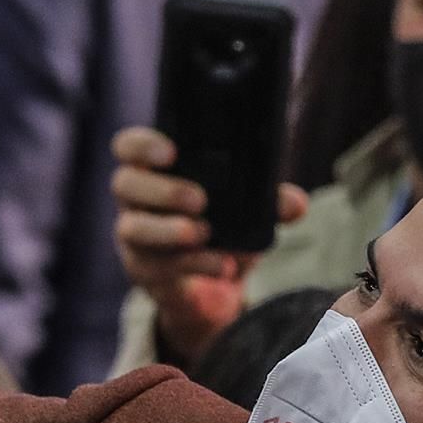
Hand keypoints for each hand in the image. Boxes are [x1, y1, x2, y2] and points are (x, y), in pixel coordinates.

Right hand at [112, 127, 307, 363]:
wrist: (212, 277)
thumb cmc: (220, 222)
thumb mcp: (245, 208)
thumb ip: (268, 202)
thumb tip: (297, 204)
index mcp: (154, 169)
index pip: (128, 147)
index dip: (142, 146)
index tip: (172, 152)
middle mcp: (135, 200)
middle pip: (124, 184)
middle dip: (162, 190)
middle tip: (200, 199)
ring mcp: (134, 236)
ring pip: (132, 228)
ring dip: (168, 229)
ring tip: (203, 232)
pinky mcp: (145, 270)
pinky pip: (161, 265)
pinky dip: (195, 263)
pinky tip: (221, 264)